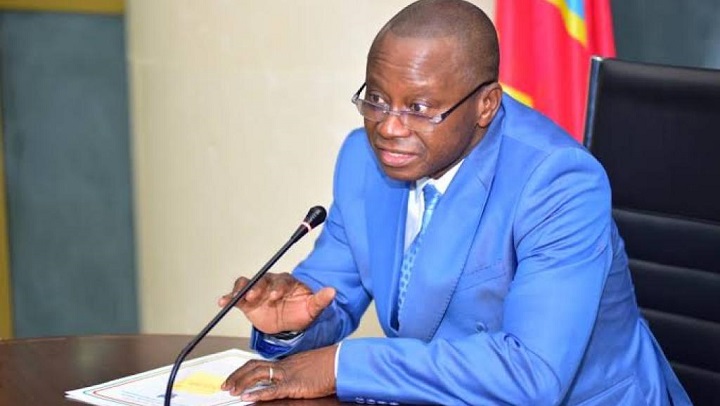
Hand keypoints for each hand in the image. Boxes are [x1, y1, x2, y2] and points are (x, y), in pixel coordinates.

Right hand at [218, 272, 335, 333]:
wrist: (288, 326)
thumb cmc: (300, 313)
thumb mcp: (312, 309)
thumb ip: (320, 300)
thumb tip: (332, 291)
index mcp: (288, 283)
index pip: (282, 281)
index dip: (278, 288)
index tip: (275, 296)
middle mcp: (271, 283)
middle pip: (263, 280)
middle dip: (258, 287)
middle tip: (255, 296)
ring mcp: (258, 291)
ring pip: (248, 284)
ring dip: (242, 290)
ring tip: (237, 298)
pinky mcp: (247, 301)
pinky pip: (237, 296)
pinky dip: (229, 297)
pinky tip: (223, 301)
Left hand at [221, 344, 337, 400]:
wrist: (341, 363)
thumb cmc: (330, 366)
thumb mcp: (309, 367)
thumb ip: (296, 372)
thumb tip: (289, 381)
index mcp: (287, 363)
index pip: (259, 364)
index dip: (244, 371)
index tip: (234, 377)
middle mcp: (284, 366)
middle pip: (254, 367)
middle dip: (237, 376)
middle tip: (226, 385)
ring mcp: (288, 375)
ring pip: (258, 375)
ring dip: (242, 383)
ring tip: (231, 390)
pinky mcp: (295, 385)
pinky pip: (272, 389)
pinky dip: (258, 393)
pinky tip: (248, 397)